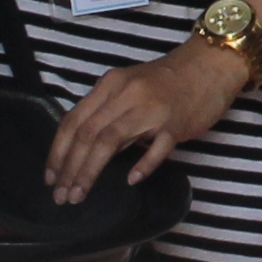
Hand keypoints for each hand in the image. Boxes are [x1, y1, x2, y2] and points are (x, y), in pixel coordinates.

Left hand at [42, 41, 246, 205]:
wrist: (211, 64)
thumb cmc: (169, 80)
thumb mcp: (130, 88)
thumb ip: (109, 113)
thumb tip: (88, 149)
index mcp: (110, 85)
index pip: (74, 120)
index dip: (58, 152)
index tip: (51, 178)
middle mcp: (126, 94)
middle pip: (87, 134)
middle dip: (70, 168)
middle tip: (62, 196)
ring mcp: (151, 108)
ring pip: (109, 141)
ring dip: (90, 171)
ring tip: (80, 195)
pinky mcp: (176, 122)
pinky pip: (156, 148)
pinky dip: (142, 165)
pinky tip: (131, 180)